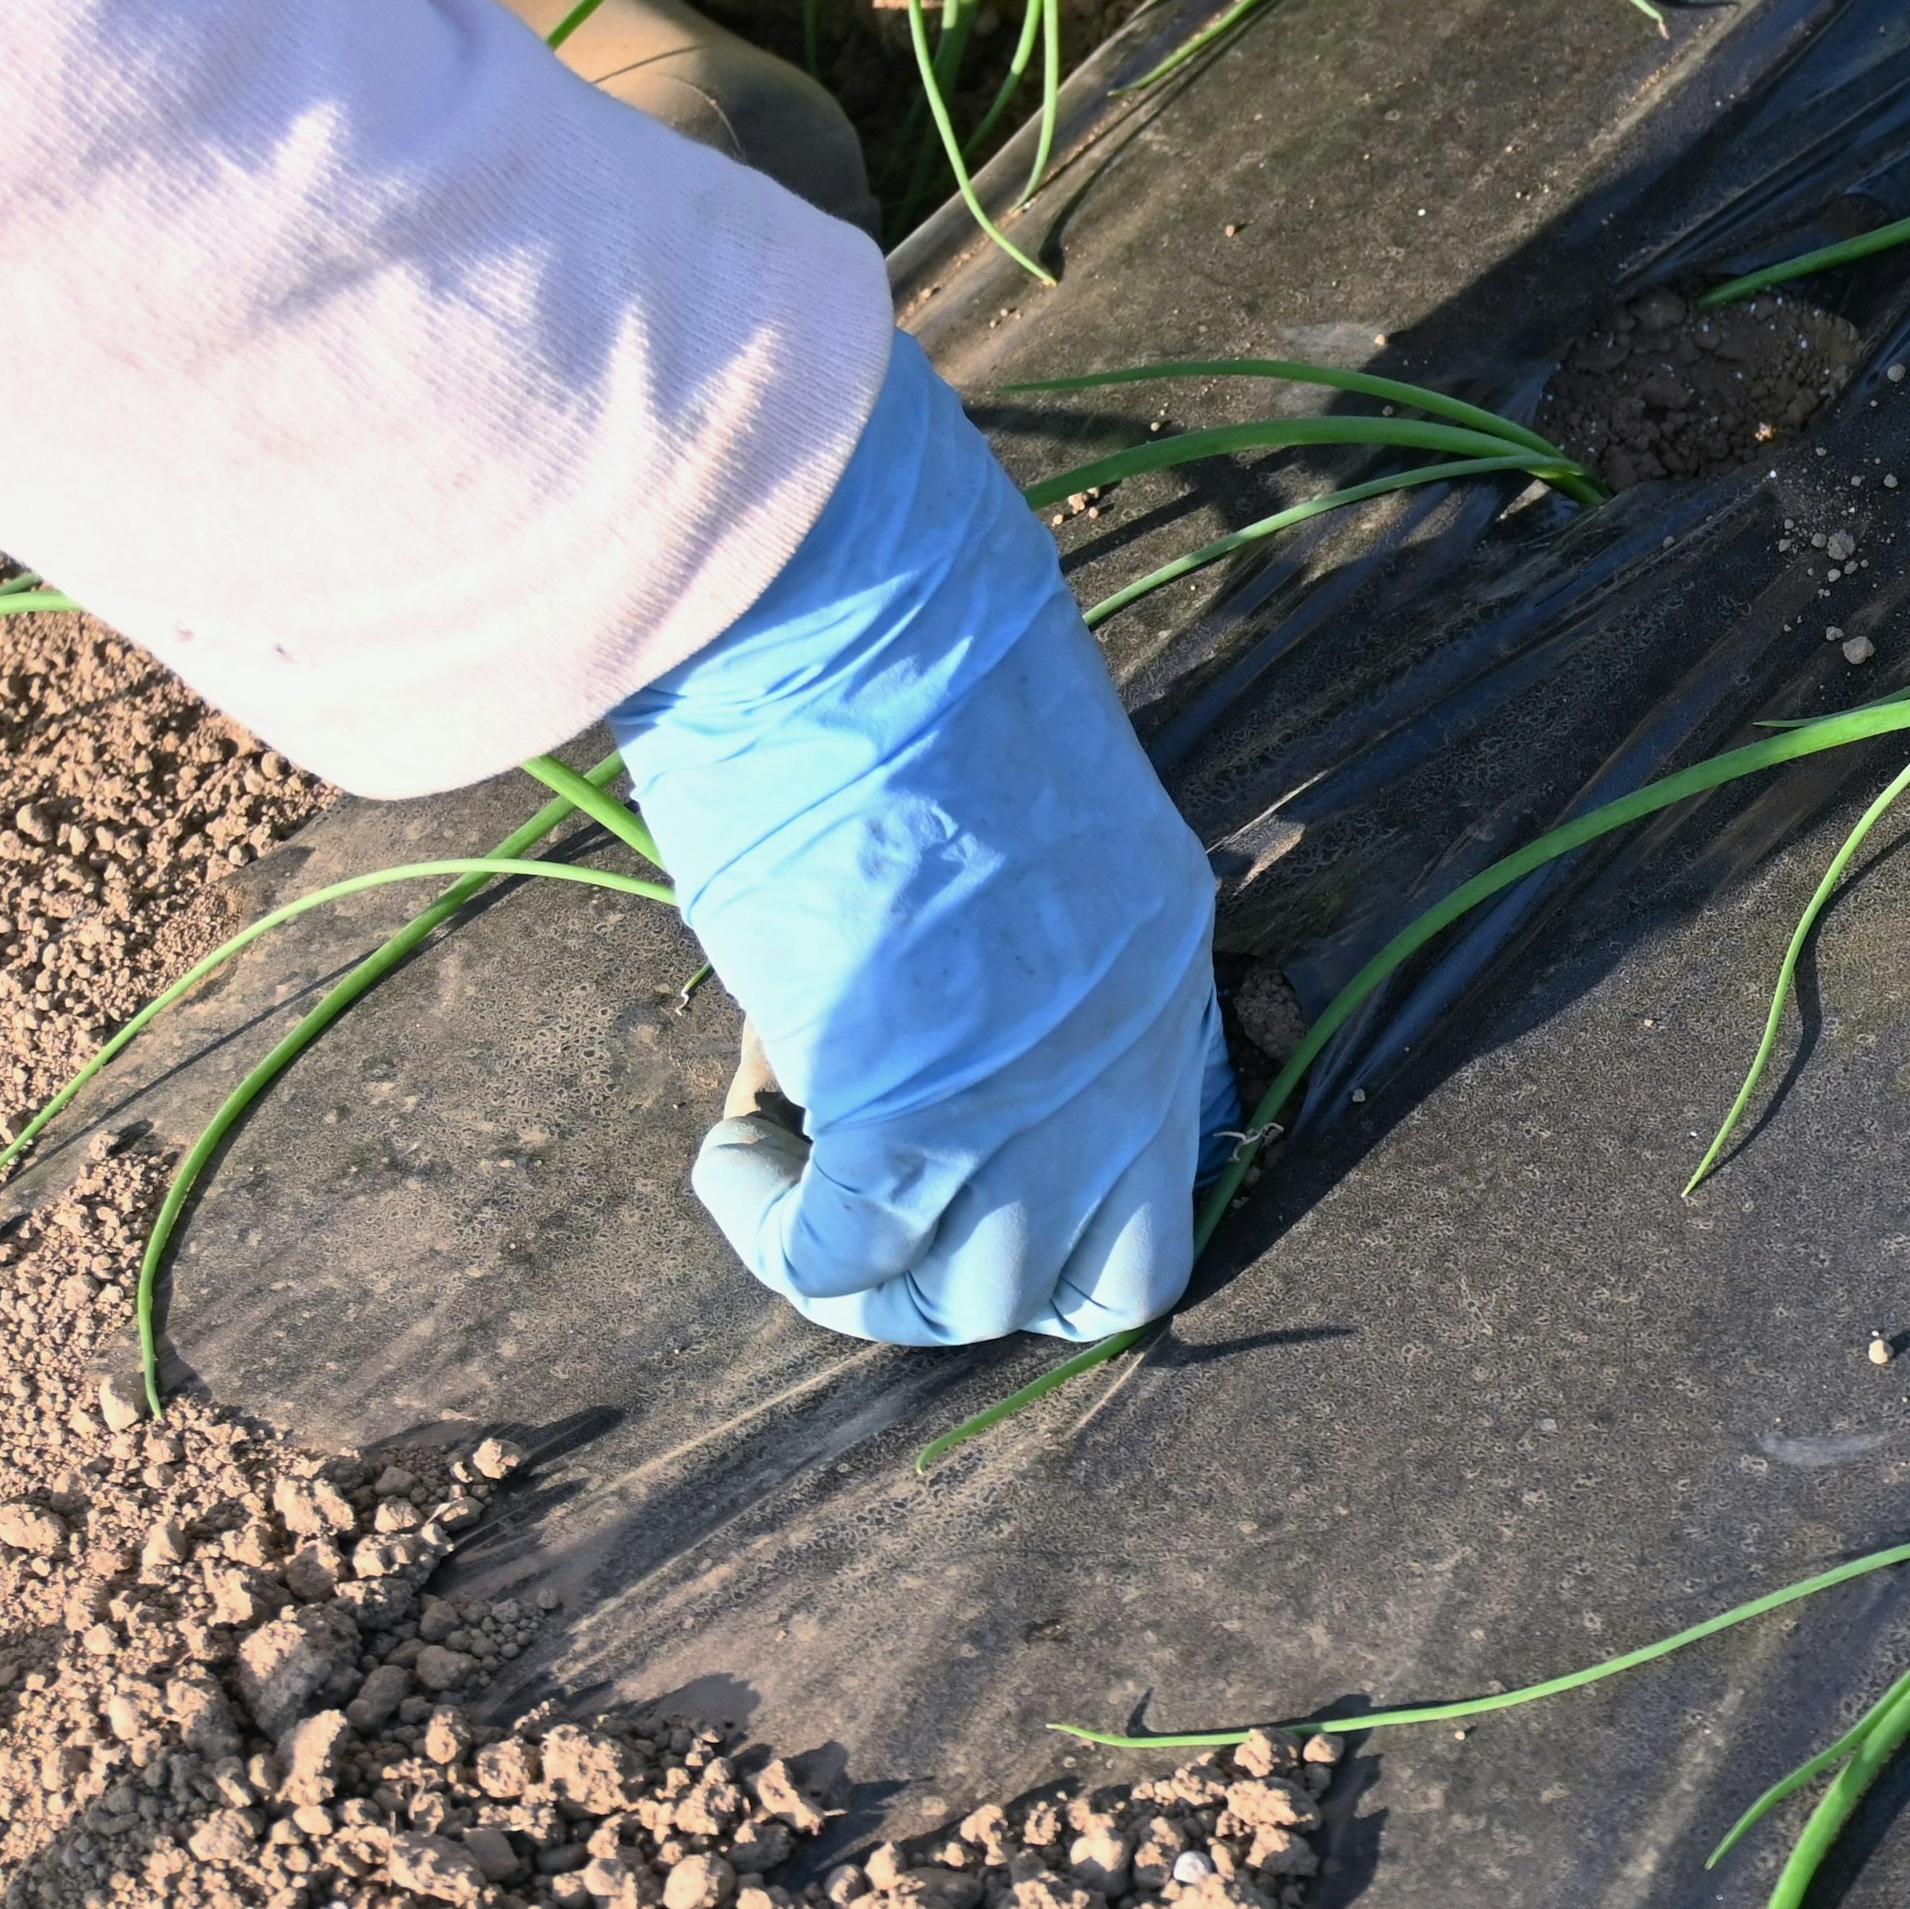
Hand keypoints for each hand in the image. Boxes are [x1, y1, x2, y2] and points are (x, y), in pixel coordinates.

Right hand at [613, 339, 1233, 1345]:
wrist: (862, 610)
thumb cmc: (913, 666)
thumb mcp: (1014, 817)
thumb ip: (1005, 932)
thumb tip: (912, 1015)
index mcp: (1168, 956)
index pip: (1175, 1159)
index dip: (1060, 1188)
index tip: (955, 1148)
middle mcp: (1130, 1050)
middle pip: (1112, 1279)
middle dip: (992, 1280)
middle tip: (882, 1209)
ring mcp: (1037, 1095)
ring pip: (979, 1298)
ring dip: (873, 1269)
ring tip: (786, 1161)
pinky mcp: (918, 1112)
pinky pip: (849, 1260)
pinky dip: (777, 1233)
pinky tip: (734, 1152)